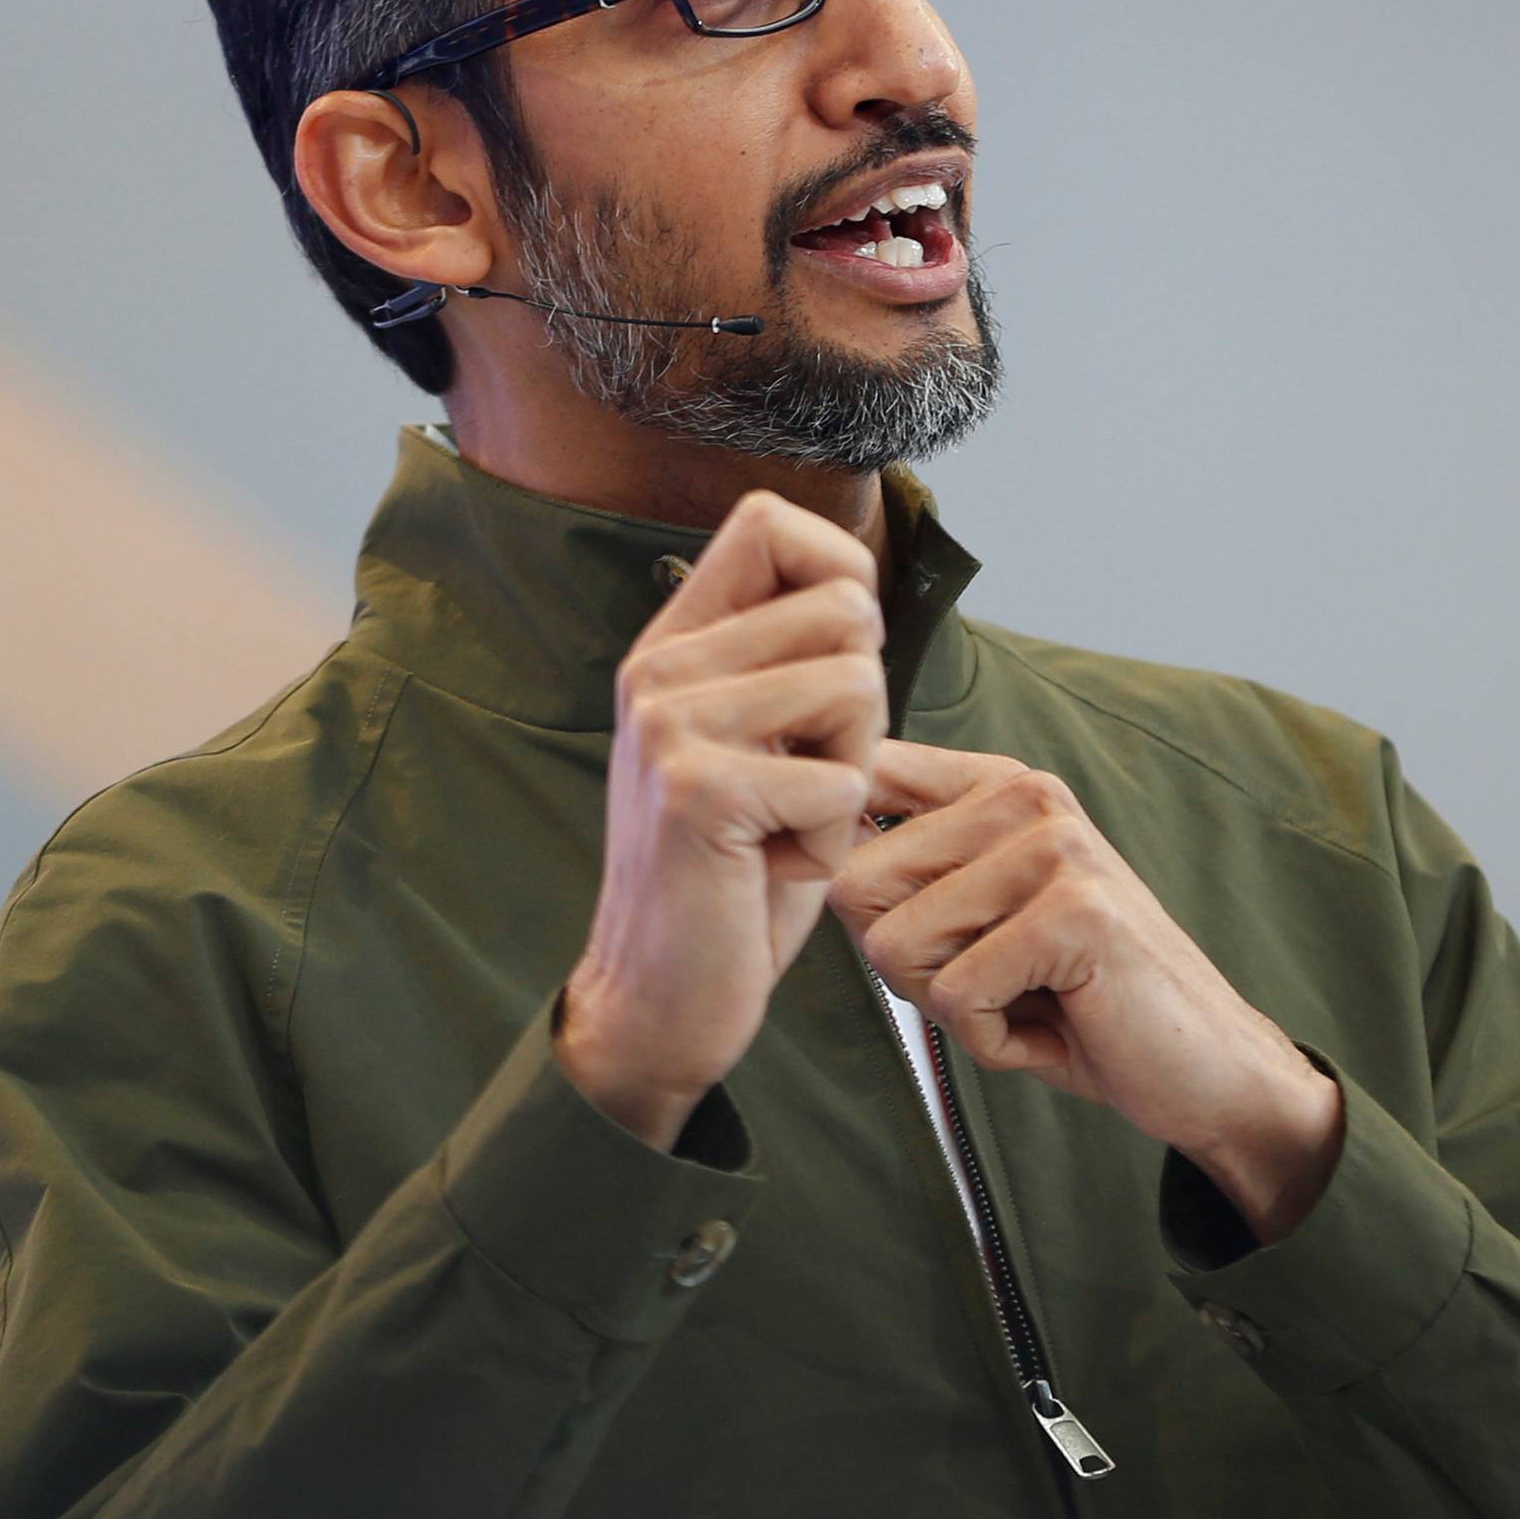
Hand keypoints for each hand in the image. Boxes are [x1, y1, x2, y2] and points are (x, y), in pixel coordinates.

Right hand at [558, 489, 887, 1149]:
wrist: (656, 997)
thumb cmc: (729, 876)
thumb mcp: (754, 745)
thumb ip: (785, 662)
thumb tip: (856, 586)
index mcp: (673, 646)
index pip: (770, 520)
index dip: (840, 573)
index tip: (835, 661)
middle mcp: (658, 668)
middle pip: (847, 612)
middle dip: (863, 710)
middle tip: (803, 781)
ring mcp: (669, 723)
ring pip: (858, 688)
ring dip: (850, 779)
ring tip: (785, 826)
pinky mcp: (696, 788)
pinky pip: (842, 783)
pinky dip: (829, 845)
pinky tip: (769, 870)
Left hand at [828, 740, 1343, 1233]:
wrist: (1207, 1068)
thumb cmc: (1083, 999)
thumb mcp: (984, 914)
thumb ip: (912, 870)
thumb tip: (806, 843)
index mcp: (998, 784)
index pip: (860, 779)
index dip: (838, 854)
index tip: (896, 910)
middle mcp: (1025, 796)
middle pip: (853, 884)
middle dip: (904, 963)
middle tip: (991, 980)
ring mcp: (1054, 850)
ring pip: (894, 945)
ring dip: (950, 1006)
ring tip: (1028, 999)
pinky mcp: (1074, 915)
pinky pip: (955, 997)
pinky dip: (992, 1040)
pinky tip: (1053, 1024)